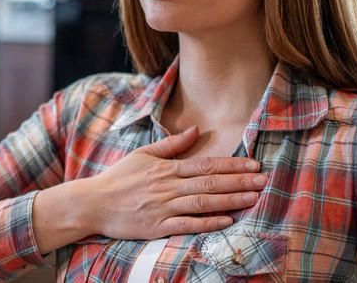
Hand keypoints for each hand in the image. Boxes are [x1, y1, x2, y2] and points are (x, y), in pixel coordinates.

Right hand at [79, 127, 266, 239]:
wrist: (92, 203)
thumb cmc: (118, 179)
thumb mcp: (143, 155)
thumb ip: (172, 143)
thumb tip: (196, 129)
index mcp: (166, 168)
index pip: (205, 164)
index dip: (231, 165)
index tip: (253, 165)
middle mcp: (167, 186)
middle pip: (209, 183)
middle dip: (239, 181)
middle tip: (263, 180)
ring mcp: (163, 207)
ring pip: (202, 203)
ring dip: (230, 201)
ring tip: (252, 198)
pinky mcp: (157, 226)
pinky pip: (187, 225)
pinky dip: (207, 223)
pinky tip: (226, 221)